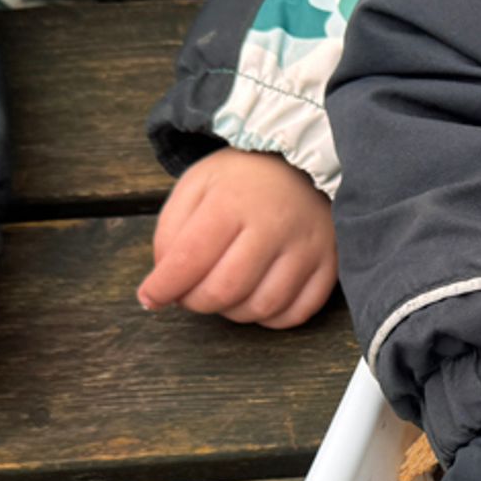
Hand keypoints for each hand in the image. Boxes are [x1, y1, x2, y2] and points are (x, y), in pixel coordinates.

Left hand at [137, 148, 337, 328]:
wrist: (303, 162)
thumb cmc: (243, 180)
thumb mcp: (196, 185)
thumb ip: (171, 231)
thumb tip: (164, 283)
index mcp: (234, 201)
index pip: (190, 259)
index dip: (164, 287)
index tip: (150, 298)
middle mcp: (275, 226)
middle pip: (225, 291)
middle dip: (196, 302)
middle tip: (189, 294)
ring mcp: (307, 248)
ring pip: (261, 308)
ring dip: (232, 312)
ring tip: (224, 292)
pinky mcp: (330, 264)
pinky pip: (296, 313)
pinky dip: (270, 318)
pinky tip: (256, 299)